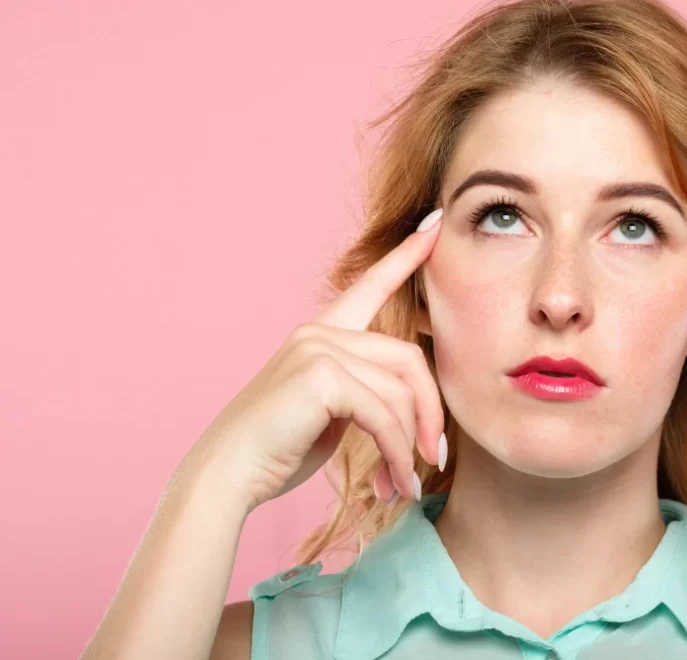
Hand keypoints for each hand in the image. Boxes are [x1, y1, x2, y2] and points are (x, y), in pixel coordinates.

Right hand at [183, 208, 446, 514]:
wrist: (228, 474)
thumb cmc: (279, 449)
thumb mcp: (333, 414)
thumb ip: (368, 394)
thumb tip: (418, 413)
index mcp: (323, 333)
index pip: (371, 285)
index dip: (407, 256)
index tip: (436, 224)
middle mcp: (320, 331)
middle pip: (408, 360)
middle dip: (430, 413)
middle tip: (434, 458)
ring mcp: (319, 348)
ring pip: (400, 393)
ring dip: (410, 445)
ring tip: (406, 483)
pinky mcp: (321, 376)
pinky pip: (384, 415)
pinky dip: (396, 453)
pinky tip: (397, 484)